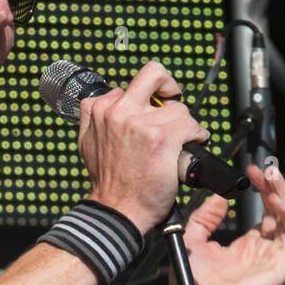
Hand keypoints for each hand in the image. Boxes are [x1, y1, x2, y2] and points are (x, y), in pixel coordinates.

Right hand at [79, 61, 208, 234]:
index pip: (129, 84)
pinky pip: (192, 125)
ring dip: (184, 125)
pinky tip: (190, 147)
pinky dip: (198, 136)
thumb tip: (105, 100)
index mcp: (101, 110)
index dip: (145, 96)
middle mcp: (120, 112)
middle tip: (173, 102)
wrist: (117, 211)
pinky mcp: (163, 139)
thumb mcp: (86, 143)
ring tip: (178, 143)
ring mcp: (142, 124)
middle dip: (169, 86)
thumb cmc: (108, 183)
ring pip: (178, 108)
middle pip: (155, 74)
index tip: (152, 109)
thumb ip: (92, 117)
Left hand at [171, 163, 284, 284]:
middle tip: (264, 169)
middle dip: (275, 187)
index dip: (262, 190)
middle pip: (280, 213)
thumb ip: (206, 218)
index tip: (250, 171)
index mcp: (247, 248)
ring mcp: (275, 261)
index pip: (266, 213)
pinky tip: (276, 199)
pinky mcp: (282, 269)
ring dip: (284, 196)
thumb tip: (220, 199)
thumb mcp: (194, 240)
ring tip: (272, 176)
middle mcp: (264, 253)